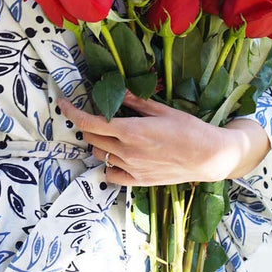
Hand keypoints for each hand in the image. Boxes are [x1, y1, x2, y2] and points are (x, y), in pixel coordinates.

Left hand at [56, 91, 255, 187]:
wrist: (208, 157)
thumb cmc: (189, 129)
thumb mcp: (162, 110)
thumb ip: (135, 102)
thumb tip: (117, 90)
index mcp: (131, 130)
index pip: (89, 122)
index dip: (71, 112)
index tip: (63, 104)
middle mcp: (127, 151)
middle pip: (91, 138)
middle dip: (89, 125)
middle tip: (98, 116)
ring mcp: (131, 168)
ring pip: (99, 154)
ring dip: (99, 143)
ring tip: (112, 134)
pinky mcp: (138, 181)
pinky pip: (110, 174)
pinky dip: (108, 164)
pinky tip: (118, 156)